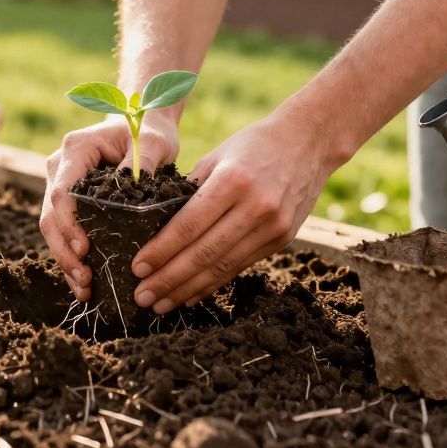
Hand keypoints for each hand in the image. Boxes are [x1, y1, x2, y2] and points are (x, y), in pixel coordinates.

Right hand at [40, 117, 178, 299]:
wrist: (142, 124)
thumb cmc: (148, 132)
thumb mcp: (152, 142)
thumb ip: (143, 163)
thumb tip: (135, 195)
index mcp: (76, 149)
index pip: (62, 192)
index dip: (69, 224)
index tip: (85, 249)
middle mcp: (60, 167)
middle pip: (51, 215)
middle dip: (64, 251)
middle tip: (84, 280)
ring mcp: (61, 184)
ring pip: (52, 228)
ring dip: (65, 260)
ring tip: (84, 289)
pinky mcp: (70, 201)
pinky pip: (64, 231)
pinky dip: (71, 256)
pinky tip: (83, 283)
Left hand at [131, 107, 333, 313]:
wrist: (309, 142)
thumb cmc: (253, 145)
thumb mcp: (217, 157)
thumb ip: (190, 193)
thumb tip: (158, 230)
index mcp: (232, 181)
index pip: (188, 226)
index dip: (161, 251)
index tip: (137, 268)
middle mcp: (255, 207)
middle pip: (204, 254)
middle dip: (168, 279)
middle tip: (142, 296)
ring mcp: (272, 227)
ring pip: (222, 267)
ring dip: (188, 289)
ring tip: (161, 304)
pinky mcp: (282, 239)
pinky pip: (240, 266)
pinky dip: (213, 283)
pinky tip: (191, 294)